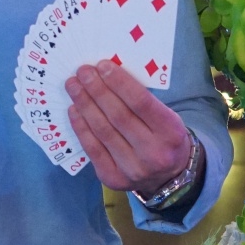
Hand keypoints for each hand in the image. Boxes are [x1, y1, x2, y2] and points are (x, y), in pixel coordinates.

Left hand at [65, 61, 198, 196]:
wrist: (170, 176)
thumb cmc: (164, 137)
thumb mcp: (166, 118)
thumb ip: (142, 101)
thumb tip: (107, 75)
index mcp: (171, 132)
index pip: (141, 103)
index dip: (119, 82)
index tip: (101, 65)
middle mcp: (153, 153)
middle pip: (118, 116)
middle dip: (97, 90)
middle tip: (82, 72)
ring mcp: (133, 169)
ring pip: (102, 131)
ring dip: (84, 105)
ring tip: (73, 86)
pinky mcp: (114, 179)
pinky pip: (92, 149)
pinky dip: (81, 127)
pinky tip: (74, 110)